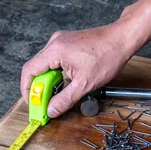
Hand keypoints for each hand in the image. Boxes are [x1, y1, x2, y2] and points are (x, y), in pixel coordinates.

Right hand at [20, 22, 138, 117]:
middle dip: (38, 88)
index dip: (27, 90)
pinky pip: (53, 60)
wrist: (123, 39)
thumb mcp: (85, 84)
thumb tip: (51, 111)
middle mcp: (55, 43)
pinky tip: (63, 83)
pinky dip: (54, 74)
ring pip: (44, 65)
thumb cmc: (108, 55)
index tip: (32, 103)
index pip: (29, 71)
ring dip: (47, 82)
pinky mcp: (67, 43)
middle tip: (43, 104)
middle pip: (35, 68)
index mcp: (55, 51)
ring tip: (54, 95)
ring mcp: (60, 42)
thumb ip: (65, 100)